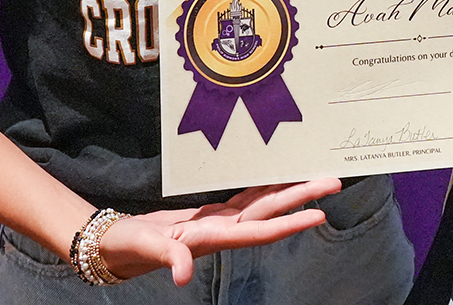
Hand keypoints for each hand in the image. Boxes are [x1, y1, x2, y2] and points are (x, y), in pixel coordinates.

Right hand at [99, 179, 341, 284]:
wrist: (118, 245)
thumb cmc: (131, 246)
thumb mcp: (147, 249)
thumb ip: (168, 259)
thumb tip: (182, 277)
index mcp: (213, 238)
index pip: (261, 231)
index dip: (290, 223)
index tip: (319, 214)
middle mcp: (224, 231)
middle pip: (271, 212)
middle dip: (302, 196)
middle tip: (333, 180)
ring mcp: (220, 223)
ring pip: (262, 204)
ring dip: (289, 191)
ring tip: (316, 175)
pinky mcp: (211, 216)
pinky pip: (244, 198)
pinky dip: (263, 186)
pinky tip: (276, 177)